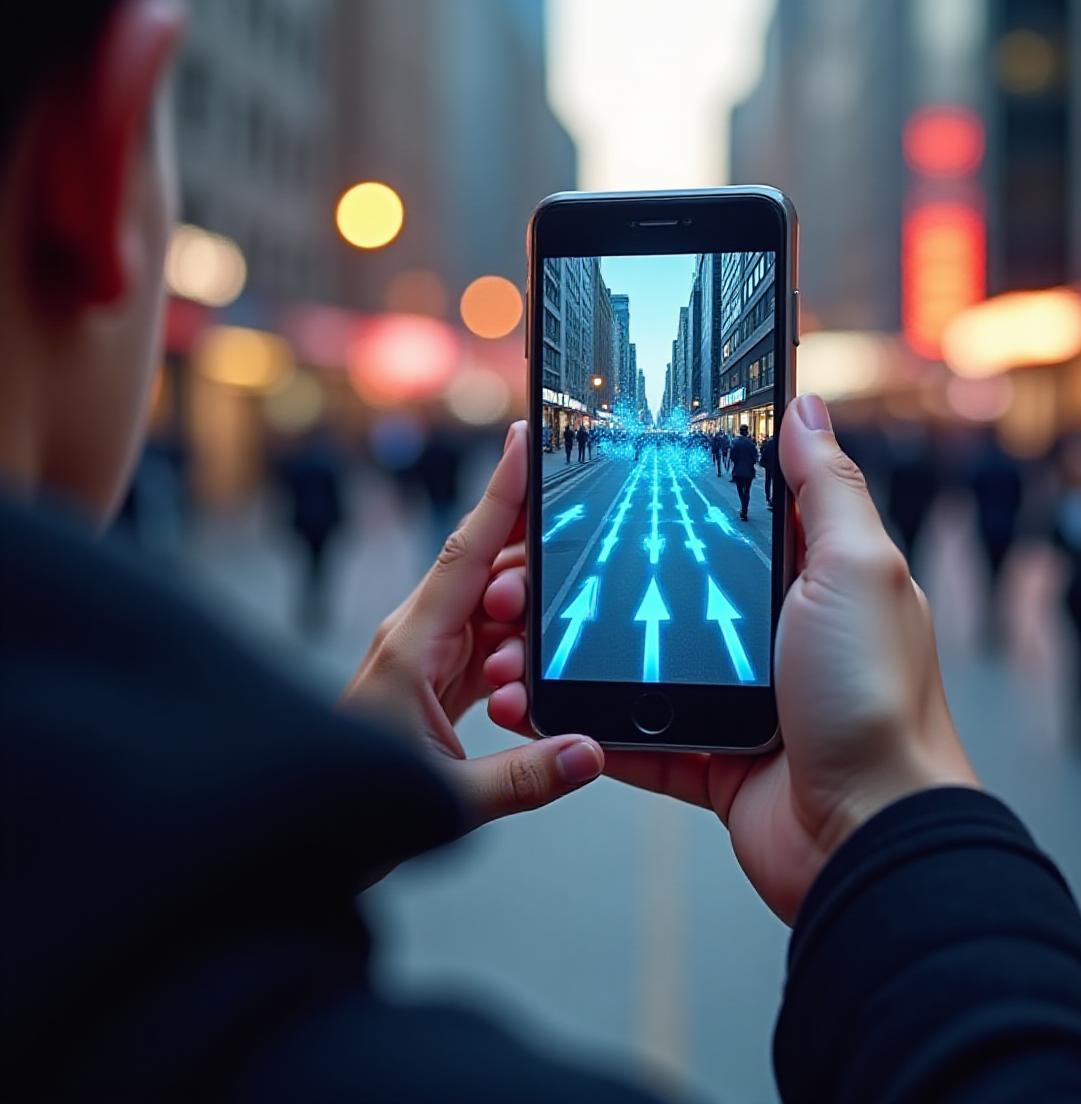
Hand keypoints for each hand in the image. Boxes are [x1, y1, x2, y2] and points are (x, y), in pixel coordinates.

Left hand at [342, 421, 603, 830]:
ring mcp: (425, 655)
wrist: (296, 836)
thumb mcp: (445, 801)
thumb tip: (590, 752)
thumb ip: (524, 778)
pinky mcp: (434, 679)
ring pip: (491, 611)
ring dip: (525, 627)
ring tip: (531, 670)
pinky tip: (532, 672)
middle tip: (561, 609)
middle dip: (531, 579)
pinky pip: (486, 645)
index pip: (467, 552)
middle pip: (488, 575)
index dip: (501, 493)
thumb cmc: (350, 812)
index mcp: (411, 645)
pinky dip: (515, 653)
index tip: (527, 439)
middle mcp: (417, 636)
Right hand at [489, 396, 976, 922]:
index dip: (677, 492)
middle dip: (603, 581)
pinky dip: (592, 726)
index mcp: (811, 579)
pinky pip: (640, 738)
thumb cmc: (875, 697)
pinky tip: (542, 708)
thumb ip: (826, 489)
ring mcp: (741, 700)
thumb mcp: (855, 570)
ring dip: (581, 656)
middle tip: (534, 568)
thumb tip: (806, 407)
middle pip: (673, 590)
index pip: (735, 516)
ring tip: (519, 644)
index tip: (610, 476)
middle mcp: (774, 635)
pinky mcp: (714, 761)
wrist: (869, 838)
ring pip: (643, 664)